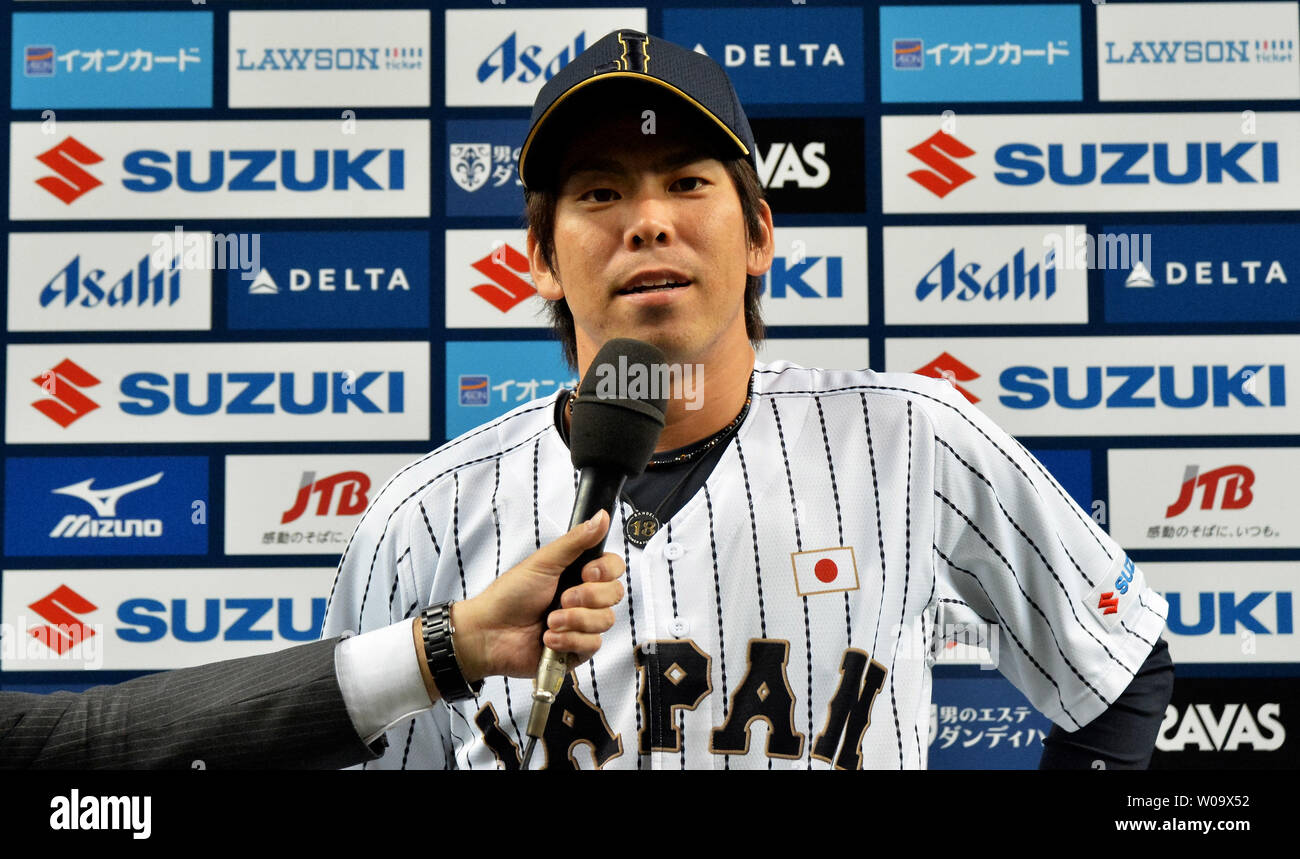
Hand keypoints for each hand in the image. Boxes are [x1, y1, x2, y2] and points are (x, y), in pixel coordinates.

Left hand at [449, 510, 624, 681]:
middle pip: (614, 594)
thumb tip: (600, 517)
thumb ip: (576, 541)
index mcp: (577, 573)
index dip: (605, 571)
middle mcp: (583, 598)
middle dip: (587, 597)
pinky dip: (568, 640)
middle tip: (562, 598)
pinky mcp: (577, 649)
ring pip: (605, 620)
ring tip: (550, 620)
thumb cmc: (509, 595)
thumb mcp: (544, 562)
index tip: (586, 573)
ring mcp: (581, 624)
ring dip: (574, 620)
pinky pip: (592, 644)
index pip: (613, 568)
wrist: (490, 633)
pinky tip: (548, 638)